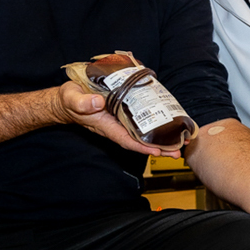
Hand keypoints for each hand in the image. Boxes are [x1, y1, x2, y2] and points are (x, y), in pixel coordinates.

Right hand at [54, 81, 181, 157]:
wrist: (67, 98)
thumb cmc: (69, 99)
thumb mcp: (72, 98)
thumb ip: (82, 102)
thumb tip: (98, 103)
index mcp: (105, 125)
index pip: (127, 140)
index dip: (142, 147)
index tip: (158, 151)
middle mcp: (116, 124)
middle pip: (140, 139)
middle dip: (160, 146)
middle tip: (179, 150)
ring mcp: (121, 118)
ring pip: (144, 130)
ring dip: (162, 135)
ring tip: (181, 138)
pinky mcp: (124, 109)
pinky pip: (141, 117)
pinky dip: (154, 120)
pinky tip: (167, 119)